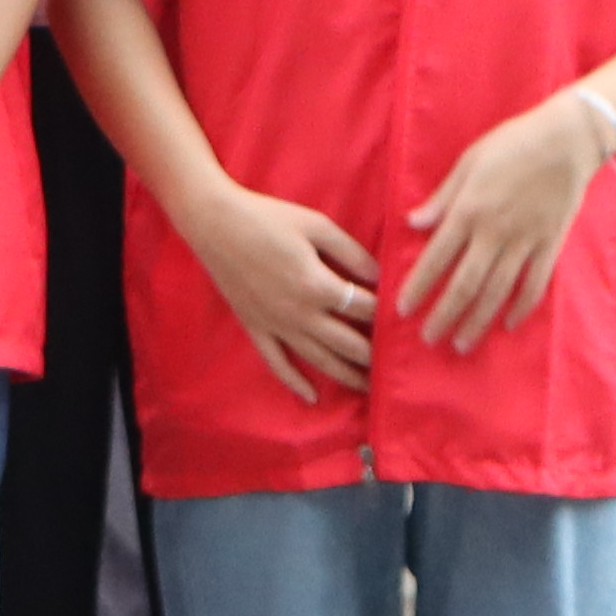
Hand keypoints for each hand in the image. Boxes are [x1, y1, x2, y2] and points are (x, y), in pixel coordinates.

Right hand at [172, 167, 380, 396]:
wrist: (215, 223)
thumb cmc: (268, 218)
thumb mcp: (317, 226)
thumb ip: (351, 252)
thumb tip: (380, 275)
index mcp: (318, 286)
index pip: (365, 308)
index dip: (386, 311)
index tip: (400, 316)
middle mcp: (301, 314)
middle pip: (349, 344)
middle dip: (375, 353)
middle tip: (393, 360)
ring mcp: (277, 326)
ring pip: (320, 360)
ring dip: (347, 376)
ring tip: (369, 386)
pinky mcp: (256, 329)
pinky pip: (277, 363)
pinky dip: (295, 383)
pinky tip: (311, 397)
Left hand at [401, 99, 606, 353]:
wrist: (567, 139)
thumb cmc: (511, 143)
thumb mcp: (468, 162)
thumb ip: (442, 198)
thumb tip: (413, 223)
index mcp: (469, 210)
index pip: (436, 258)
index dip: (418, 287)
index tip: (403, 309)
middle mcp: (494, 232)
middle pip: (465, 285)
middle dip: (444, 315)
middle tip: (429, 339)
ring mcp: (525, 242)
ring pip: (497, 292)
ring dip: (477, 321)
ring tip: (462, 344)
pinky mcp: (550, 245)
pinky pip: (534, 285)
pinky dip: (521, 307)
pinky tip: (508, 324)